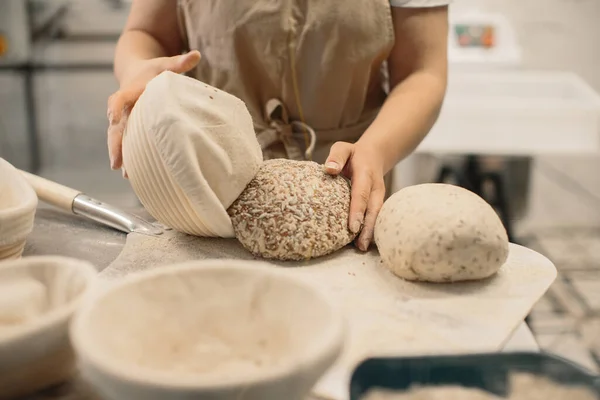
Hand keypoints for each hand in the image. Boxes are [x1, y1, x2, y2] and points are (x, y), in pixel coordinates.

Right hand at [106, 50, 200, 174]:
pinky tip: (134, 174)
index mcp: (129, 91)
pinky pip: (125, 142)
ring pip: (118, 138)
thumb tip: (197, 54)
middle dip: (115, 144)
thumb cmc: (153, 70)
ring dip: (121, 155)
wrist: (136, 72)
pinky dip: (129, 156)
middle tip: (117, 163)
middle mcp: (122, 108)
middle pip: (115, 127)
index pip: (118, 100)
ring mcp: (123, 120)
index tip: (114, 120)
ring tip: (127, 173)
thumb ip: (179, 62)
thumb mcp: (165, 64)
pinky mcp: (127, 128)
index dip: (116, 110)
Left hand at [324, 141, 385, 251]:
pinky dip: (370, 229)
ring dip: (370, 232)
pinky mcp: (378, 203)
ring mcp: (379, 196)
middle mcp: (376, 187)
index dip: (358, 210)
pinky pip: (375, 216)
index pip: (361, 194)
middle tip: (360, 244)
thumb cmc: (353, 154)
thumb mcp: (343, 148)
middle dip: (367, 227)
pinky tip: (361, 242)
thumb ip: (336, 157)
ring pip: (376, 215)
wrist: (374, 154)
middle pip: (373, 209)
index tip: (353, 226)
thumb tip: (329, 169)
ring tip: (361, 248)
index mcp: (366, 173)